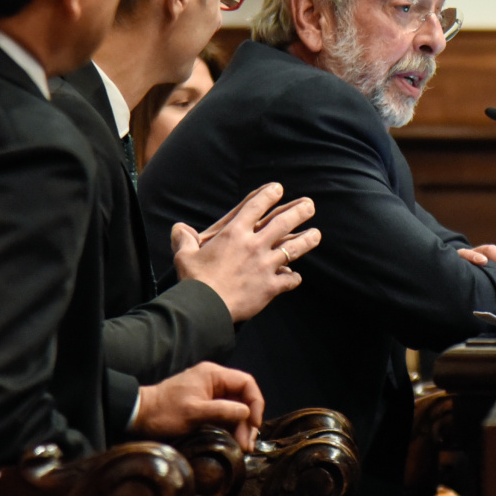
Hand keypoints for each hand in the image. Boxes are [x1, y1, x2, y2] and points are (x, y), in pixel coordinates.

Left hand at [132, 362, 264, 450]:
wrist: (139, 416)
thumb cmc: (165, 413)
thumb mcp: (194, 413)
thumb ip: (222, 411)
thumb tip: (247, 413)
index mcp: (213, 375)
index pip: (246, 382)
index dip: (255, 403)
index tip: (254, 425)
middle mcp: (214, 381)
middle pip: (242, 397)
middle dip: (248, 420)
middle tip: (248, 444)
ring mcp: (209, 393)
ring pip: (235, 407)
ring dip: (241, 426)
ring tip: (242, 446)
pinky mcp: (204, 406)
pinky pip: (225, 414)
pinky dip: (231, 427)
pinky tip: (233, 441)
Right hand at [172, 182, 320, 321]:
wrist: (206, 307)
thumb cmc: (194, 280)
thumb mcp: (184, 256)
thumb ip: (184, 239)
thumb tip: (179, 229)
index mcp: (234, 233)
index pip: (255, 206)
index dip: (268, 194)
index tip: (278, 188)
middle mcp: (254, 245)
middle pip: (283, 223)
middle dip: (298, 212)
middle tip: (310, 205)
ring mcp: (265, 266)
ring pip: (293, 249)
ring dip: (307, 240)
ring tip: (317, 234)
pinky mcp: (270, 286)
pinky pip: (289, 280)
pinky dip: (293, 278)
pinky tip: (294, 276)